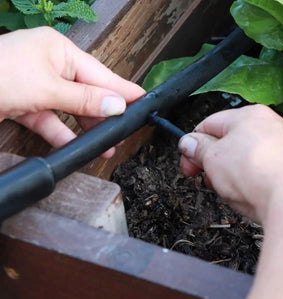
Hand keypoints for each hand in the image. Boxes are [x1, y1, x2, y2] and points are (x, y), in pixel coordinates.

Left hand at [0, 27, 144, 157]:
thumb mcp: (47, 89)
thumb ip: (85, 100)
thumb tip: (117, 105)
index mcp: (58, 50)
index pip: (100, 73)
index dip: (122, 90)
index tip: (143, 100)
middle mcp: (48, 64)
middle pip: (86, 92)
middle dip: (103, 114)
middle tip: (122, 132)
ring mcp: (34, 84)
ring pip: (69, 108)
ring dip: (85, 128)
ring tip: (104, 146)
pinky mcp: (22, 103)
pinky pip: (49, 119)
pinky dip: (60, 133)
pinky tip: (74, 147)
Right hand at [178, 104, 282, 222]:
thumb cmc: (256, 174)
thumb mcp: (212, 159)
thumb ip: (198, 149)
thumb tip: (190, 143)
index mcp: (250, 114)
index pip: (211, 123)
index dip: (194, 144)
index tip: (188, 162)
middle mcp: (273, 125)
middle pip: (232, 141)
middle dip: (215, 163)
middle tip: (207, 179)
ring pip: (250, 158)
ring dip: (234, 174)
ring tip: (232, 192)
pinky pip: (268, 171)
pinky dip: (256, 182)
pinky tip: (252, 196)